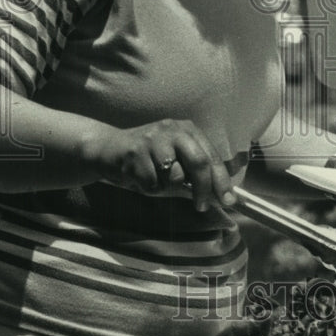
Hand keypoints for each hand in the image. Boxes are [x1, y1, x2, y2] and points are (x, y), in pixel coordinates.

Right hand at [87, 119, 235, 211]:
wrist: (107, 150)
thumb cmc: (146, 161)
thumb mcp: (173, 165)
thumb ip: (194, 178)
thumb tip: (219, 198)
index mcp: (188, 130)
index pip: (212, 157)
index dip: (221, 181)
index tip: (228, 200)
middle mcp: (173, 129)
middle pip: (199, 163)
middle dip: (203, 189)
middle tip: (201, 206)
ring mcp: (154, 138)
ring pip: (174, 176)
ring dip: (166, 188)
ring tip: (153, 181)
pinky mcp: (135, 150)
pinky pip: (152, 183)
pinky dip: (148, 188)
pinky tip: (138, 178)